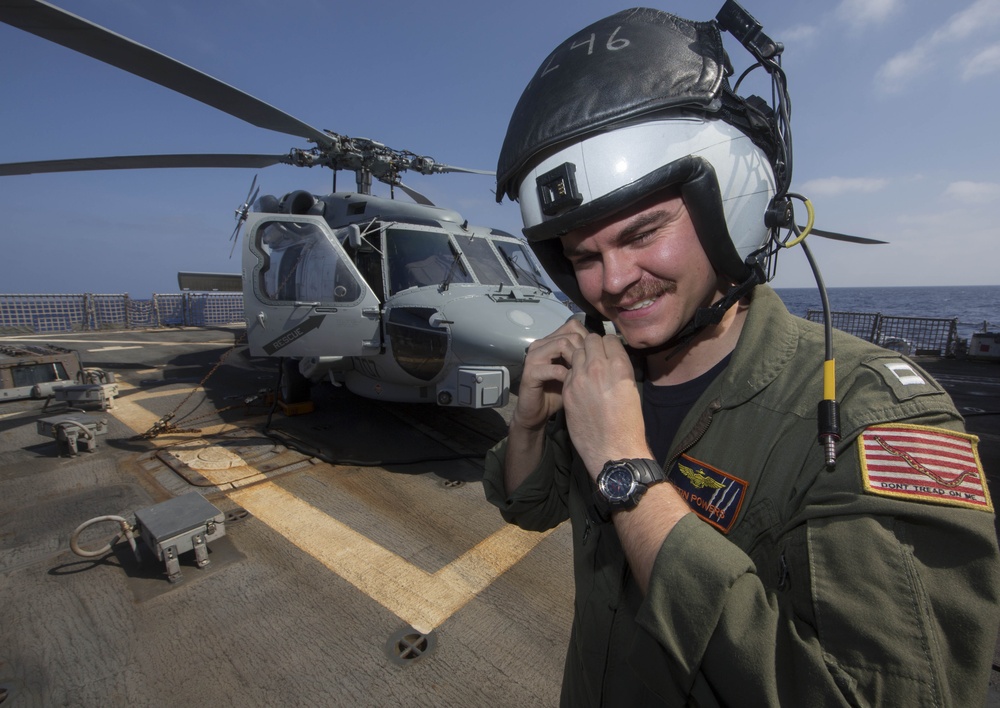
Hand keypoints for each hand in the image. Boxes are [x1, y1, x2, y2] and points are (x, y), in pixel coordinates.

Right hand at [512, 317, 588, 431]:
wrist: (536, 412)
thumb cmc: (558, 391)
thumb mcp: (574, 371)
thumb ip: (585, 357)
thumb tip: (608, 348)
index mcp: (550, 341)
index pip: (574, 326)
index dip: (589, 339)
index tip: (596, 358)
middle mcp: (541, 344)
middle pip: (571, 334)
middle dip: (585, 351)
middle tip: (591, 369)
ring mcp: (534, 356)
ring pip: (562, 344)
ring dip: (576, 360)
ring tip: (582, 375)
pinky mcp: (530, 372)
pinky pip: (555, 368)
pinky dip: (567, 376)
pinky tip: (573, 385)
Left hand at [562, 332, 649, 478]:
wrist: (613, 450)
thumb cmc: (629, 424)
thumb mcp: (631, 390)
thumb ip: (620, 370)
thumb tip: (612, 360)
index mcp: (619, 366)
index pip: (609, 339)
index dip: (609, 344)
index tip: (608, 351)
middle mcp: (598, 367)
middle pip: (590, 340)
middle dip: (593, 346)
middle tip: (595, 356)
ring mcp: (580, 378)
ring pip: (576, 353)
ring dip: (581, 357)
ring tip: (585, 369)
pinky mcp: (567, 390)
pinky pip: (568, 371)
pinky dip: (573, 373)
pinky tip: (578, 384)